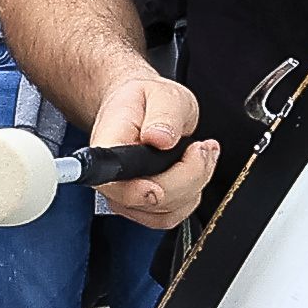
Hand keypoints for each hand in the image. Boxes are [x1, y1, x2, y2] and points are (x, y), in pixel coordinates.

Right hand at [88, 67, 217, 233]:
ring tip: (200, 150)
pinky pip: (176, 212)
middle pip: (152, 200)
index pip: (114, 183)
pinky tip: (197, 165)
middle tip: (199, 146)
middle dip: (188, 175)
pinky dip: (194, 191)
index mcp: (108, 148)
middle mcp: (112, 180)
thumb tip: (160, 138)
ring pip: (168, 210)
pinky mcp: (145, 207)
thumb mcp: (163, 94)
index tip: (156, 189)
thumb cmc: (145, 101)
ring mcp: (127, 198)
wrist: (139, 109)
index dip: (136, 192)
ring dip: (195, 182)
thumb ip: (164, 115)